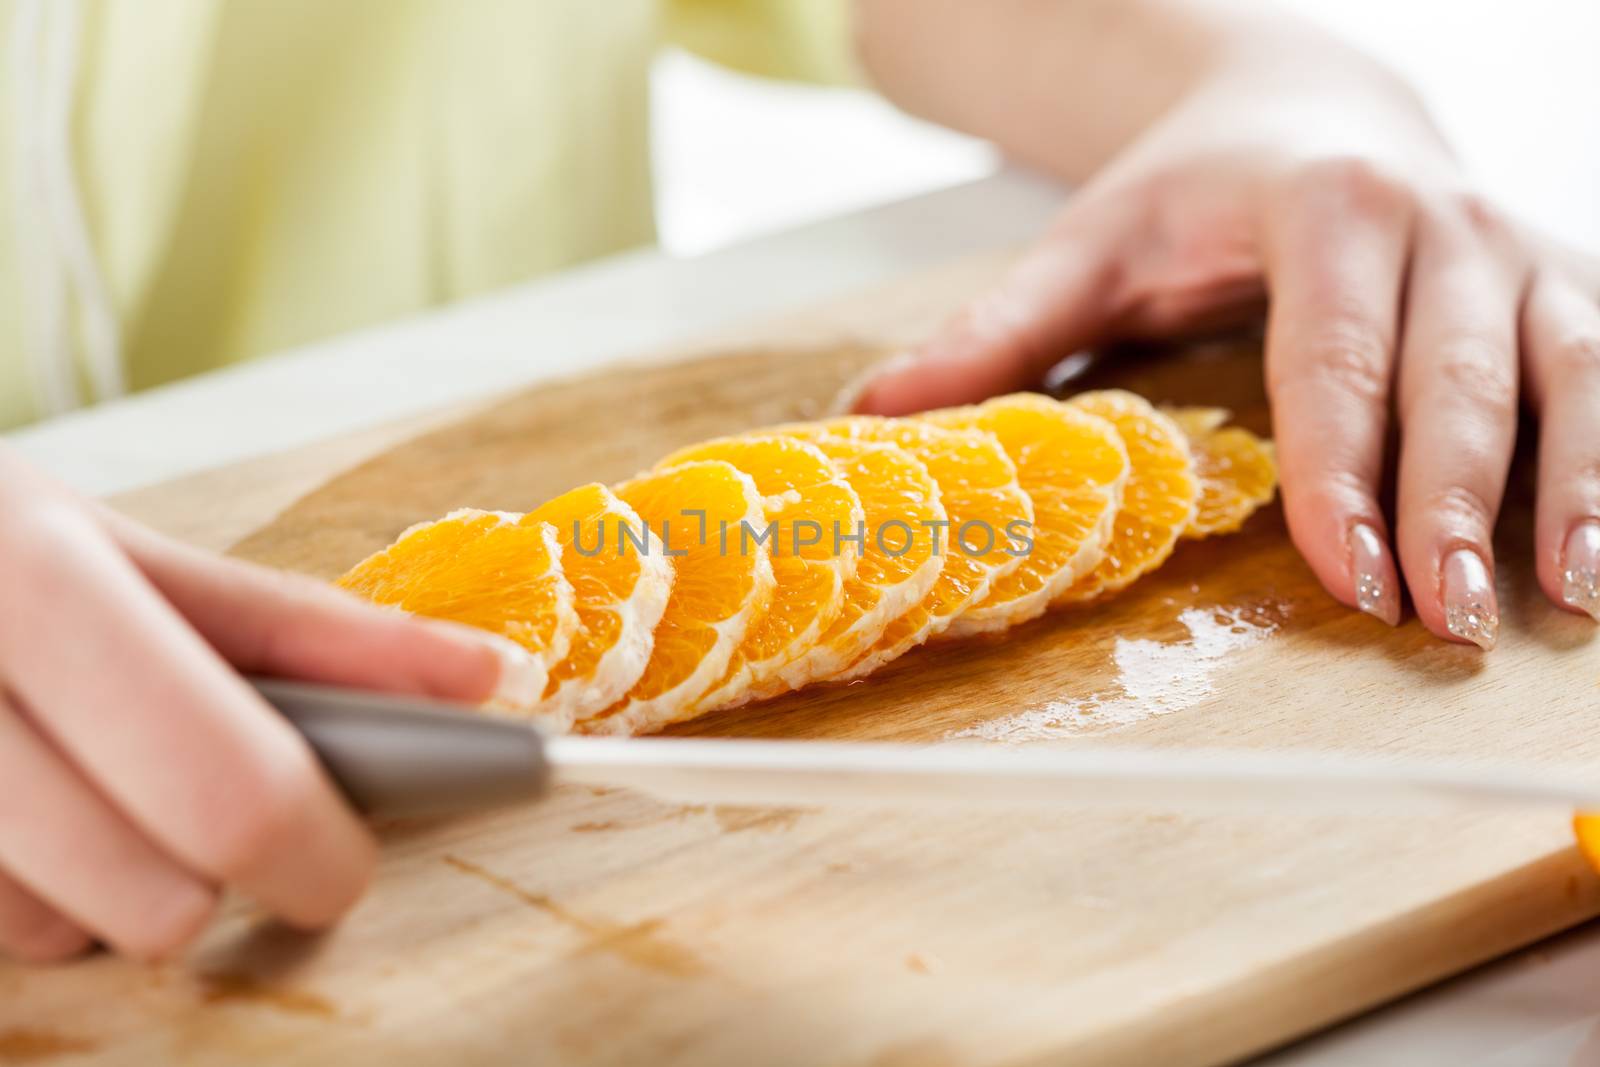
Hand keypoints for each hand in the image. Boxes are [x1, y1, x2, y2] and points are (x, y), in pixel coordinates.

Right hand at [0, 449, 530, 961]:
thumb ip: (309, 628)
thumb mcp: (125, 551)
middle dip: (223, 884)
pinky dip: (23, 898)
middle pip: (152, 899)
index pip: (229, 783)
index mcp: (36, 578)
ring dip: (103, 893)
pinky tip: (17, 813)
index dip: (316, 849)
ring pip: (57, 937)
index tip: (343, 869)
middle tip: (236, 836)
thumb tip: (490, 679)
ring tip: (81, 790)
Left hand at [854, 69, 1599, 647]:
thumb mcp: (1089, 246)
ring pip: (1563, 370)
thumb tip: (875, 415)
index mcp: (1321, 205)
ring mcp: (1515, 243)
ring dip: (1567, 489)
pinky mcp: (1560, 275)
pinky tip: (1598, 550)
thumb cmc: (1191, 191)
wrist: (1307, 103)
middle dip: (1453, 505)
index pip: (1336, 352)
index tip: (1346, 575)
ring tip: (1558, 599)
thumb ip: (999, 331)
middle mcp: (1438, 218)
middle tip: (1441, 621)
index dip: (1345, 468)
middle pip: (1459, 373)